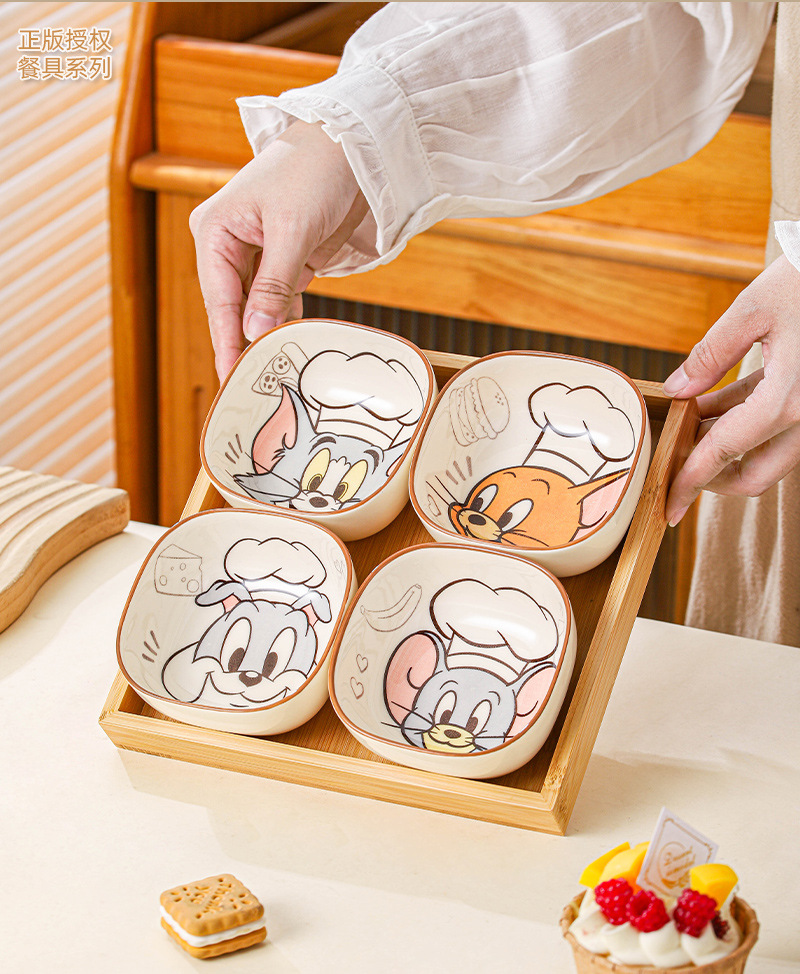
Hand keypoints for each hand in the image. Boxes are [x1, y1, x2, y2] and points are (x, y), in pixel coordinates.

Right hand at [190, 120, 367, 378]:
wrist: (351, 144)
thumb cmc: (314, 172)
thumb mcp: (293, 230)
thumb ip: (274, 285)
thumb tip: (256, 332)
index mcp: (214, 231)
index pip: (218, 298)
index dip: (226, 340)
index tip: (231, 377)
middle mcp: (228, 243)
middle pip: (232, 306)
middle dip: (243, 342)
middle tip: (253, 388)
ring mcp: (256, 252)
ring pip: (256, 306)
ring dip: (266, 334)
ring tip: (273, 374)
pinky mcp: (284, 258)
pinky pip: (279, 298)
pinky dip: (287, 319)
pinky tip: (292, 344)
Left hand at [663, 255, 799, 524]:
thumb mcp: (754, 309)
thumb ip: (710, 355)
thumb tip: (676, 389)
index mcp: (788, 400)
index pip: (723, 455)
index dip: (688, 481)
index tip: (668, 506)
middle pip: (754, 476)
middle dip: (711, 477)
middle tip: (674, 458)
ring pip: (768, 455)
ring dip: (727, 448)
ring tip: (685, 423)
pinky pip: (780, 427)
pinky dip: (746, 424)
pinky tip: (713, 404)